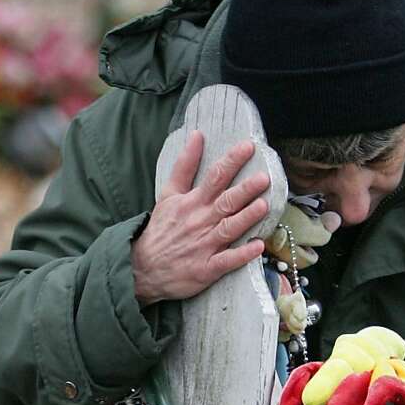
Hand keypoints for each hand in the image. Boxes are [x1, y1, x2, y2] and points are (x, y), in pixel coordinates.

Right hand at [133, 132, 271, 304]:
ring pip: (228, 229)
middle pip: (225, 202)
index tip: (248, 147)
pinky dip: (241, 255)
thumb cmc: (160, 229)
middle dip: (244, 189)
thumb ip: (184, 166)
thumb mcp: (168, 194)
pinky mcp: (206, 269)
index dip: (231, 161)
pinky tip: (257, 247)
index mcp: (192, 202)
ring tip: (262, 206)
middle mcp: (200, 222)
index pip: (214, 177)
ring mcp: (203, 246)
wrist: (141, 268)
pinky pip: (226, 261)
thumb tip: (196, 135)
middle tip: (262, 177)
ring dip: (245, 218)